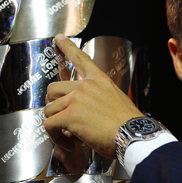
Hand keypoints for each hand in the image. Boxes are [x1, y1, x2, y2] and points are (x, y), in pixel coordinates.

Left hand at [44, 34, 143, 158]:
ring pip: (49, 109)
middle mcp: (85, 87)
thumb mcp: (117, 100)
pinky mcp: (69, 116)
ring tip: (70, 137)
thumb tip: (88, 110)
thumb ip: (100, 98)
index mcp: (99, 81)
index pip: (81, 59)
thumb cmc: (128, 124)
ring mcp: (76, 100)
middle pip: (53, 88)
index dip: (67, 47)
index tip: (59, 39)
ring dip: (56, 126)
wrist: (132, 135)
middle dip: (54, 104)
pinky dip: (56, 137)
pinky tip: (69, 143)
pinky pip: (50, 125)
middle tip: (63, 118)